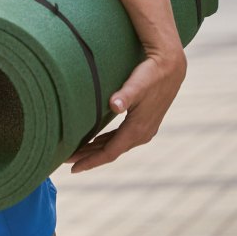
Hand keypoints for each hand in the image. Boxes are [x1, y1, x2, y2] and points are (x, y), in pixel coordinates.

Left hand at [66, 48, 186, 172]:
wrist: (171, 67)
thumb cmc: (151, 75)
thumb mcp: (137, 84)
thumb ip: (125, 95)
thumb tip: (115, 105)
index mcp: (137, 129)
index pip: (110, 152)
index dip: (91, 161)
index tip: (73, 168)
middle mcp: (142, 134)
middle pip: (110, 151)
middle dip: (89, 157)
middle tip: (66, 160)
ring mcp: (145, 130)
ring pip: (115, 146)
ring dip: (96, 150)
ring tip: (77, 153)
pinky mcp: (144, 123)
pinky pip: (121, 138)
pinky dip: (106, 142)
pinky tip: (96, 141)